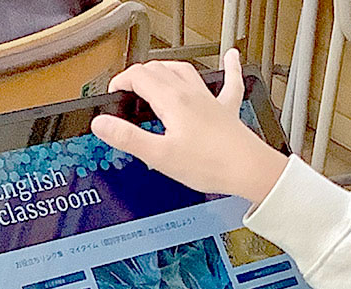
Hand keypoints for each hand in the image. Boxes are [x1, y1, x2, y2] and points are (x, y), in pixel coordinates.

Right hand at [91, 50, 288, 203]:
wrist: (248, 169)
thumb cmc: (210, 164)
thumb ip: (128, 139)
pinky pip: (230, 82)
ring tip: (158, 73)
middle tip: (130, 89)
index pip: (139, 77)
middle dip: (140, 75)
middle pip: (160, 70)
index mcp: (173, 101)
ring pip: (186, 71)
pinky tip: (232, 57)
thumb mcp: (160, 156)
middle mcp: (192, 94)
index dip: (122, 82)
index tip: (114, 93)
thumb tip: (102, 125)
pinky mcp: (227, 111)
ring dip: (168, 69)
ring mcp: (211, 100)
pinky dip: (229, 67)